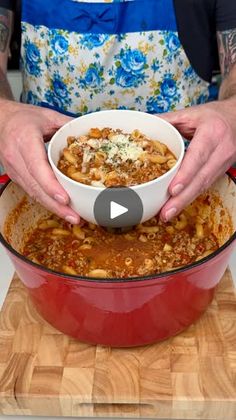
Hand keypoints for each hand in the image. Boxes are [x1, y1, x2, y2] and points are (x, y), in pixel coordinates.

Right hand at [0, 100, 79, 223]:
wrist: (0, 120)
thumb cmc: (22, 117)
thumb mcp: (47, 116)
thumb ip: (68, 124)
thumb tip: (90, 132)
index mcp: (24, 141)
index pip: (37, 167)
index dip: (51, 185)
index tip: (65, 199)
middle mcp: (16, 158)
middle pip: (36, 187)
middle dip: (56, 205)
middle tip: (74, 216)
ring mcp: (14, 170)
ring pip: (33, 193)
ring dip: (53, 207)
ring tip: (72, 217)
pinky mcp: (16, 176)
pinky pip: (32, 192)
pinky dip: (47, 201)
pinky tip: (60, 209)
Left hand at [159, 100, 235, 220]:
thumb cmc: (214, 116)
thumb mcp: (192, 113)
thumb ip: (169, 119)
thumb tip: (145, 124)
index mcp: (212, 133)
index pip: (198, 157)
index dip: (186, 175)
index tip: (172, 190)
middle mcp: (220, 151)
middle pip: (201, 179)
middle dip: (182, 198)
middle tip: (165, 212)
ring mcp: (222, 164)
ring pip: (203, 187)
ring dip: (184, 203)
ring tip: (166, 214)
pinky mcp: (220, 172)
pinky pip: (204, 187)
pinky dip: (190, 198)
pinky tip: (177, 207)